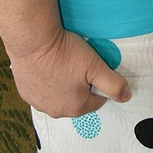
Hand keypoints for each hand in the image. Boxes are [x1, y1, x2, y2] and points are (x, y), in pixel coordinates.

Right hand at [8, 27, 130, 117]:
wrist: (32, 41)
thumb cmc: (65, 52)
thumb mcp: (96, 66)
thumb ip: (114, 84)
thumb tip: (126, 97)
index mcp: (76, 107)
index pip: (97, 100)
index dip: (98, 83)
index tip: (93, 68)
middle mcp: (56, 111)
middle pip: (77, 100)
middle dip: (81, 86)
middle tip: (77, 65)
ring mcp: (38, 104)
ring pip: (59, 97)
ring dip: (62, 85)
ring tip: (62, 64)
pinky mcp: (25, 93)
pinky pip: (42, 92)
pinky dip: (46, 83)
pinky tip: (47, 67)